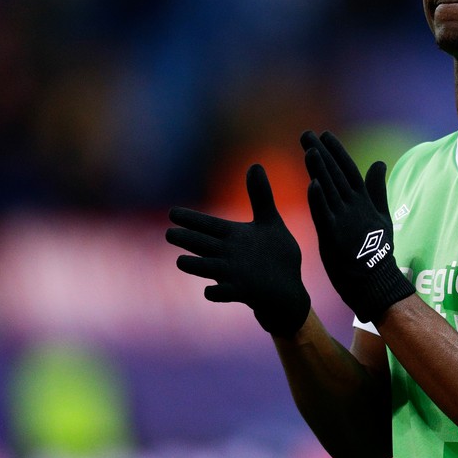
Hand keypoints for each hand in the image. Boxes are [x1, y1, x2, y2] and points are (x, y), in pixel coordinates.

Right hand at [166, 164, 310, 337]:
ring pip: (209, 269)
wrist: (288, 289)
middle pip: (203, 245)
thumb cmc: (276, 256)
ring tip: (180, 262)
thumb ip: (261, 196)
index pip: (208, 225)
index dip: (192, 220)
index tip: (173, 212)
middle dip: (187, 240)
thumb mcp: (270, 222)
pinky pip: (227, 294)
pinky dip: (217, 293)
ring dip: (196, 266)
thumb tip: (254, 164)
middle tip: (169, 233)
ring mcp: (235, 275)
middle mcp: (229, 255)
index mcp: (234, 237)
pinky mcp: (245, 292)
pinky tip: (209, 291)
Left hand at [300, 130, 413, 322]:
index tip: (325, 134)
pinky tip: (311, 184)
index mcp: (364, 201)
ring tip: (308, 150)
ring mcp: (344, 221)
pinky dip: (318, 200)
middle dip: (321, 153)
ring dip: (319, 169)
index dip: (337, 152)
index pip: (349, 170)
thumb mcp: (382, 216)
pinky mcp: (333, 237)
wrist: (375, 281)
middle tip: (306, 134)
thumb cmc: (378, 251)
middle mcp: (354, 207)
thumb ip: (377, 189)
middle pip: (336, 174)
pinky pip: (324, 215)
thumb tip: (379, 162)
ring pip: (329, 190)